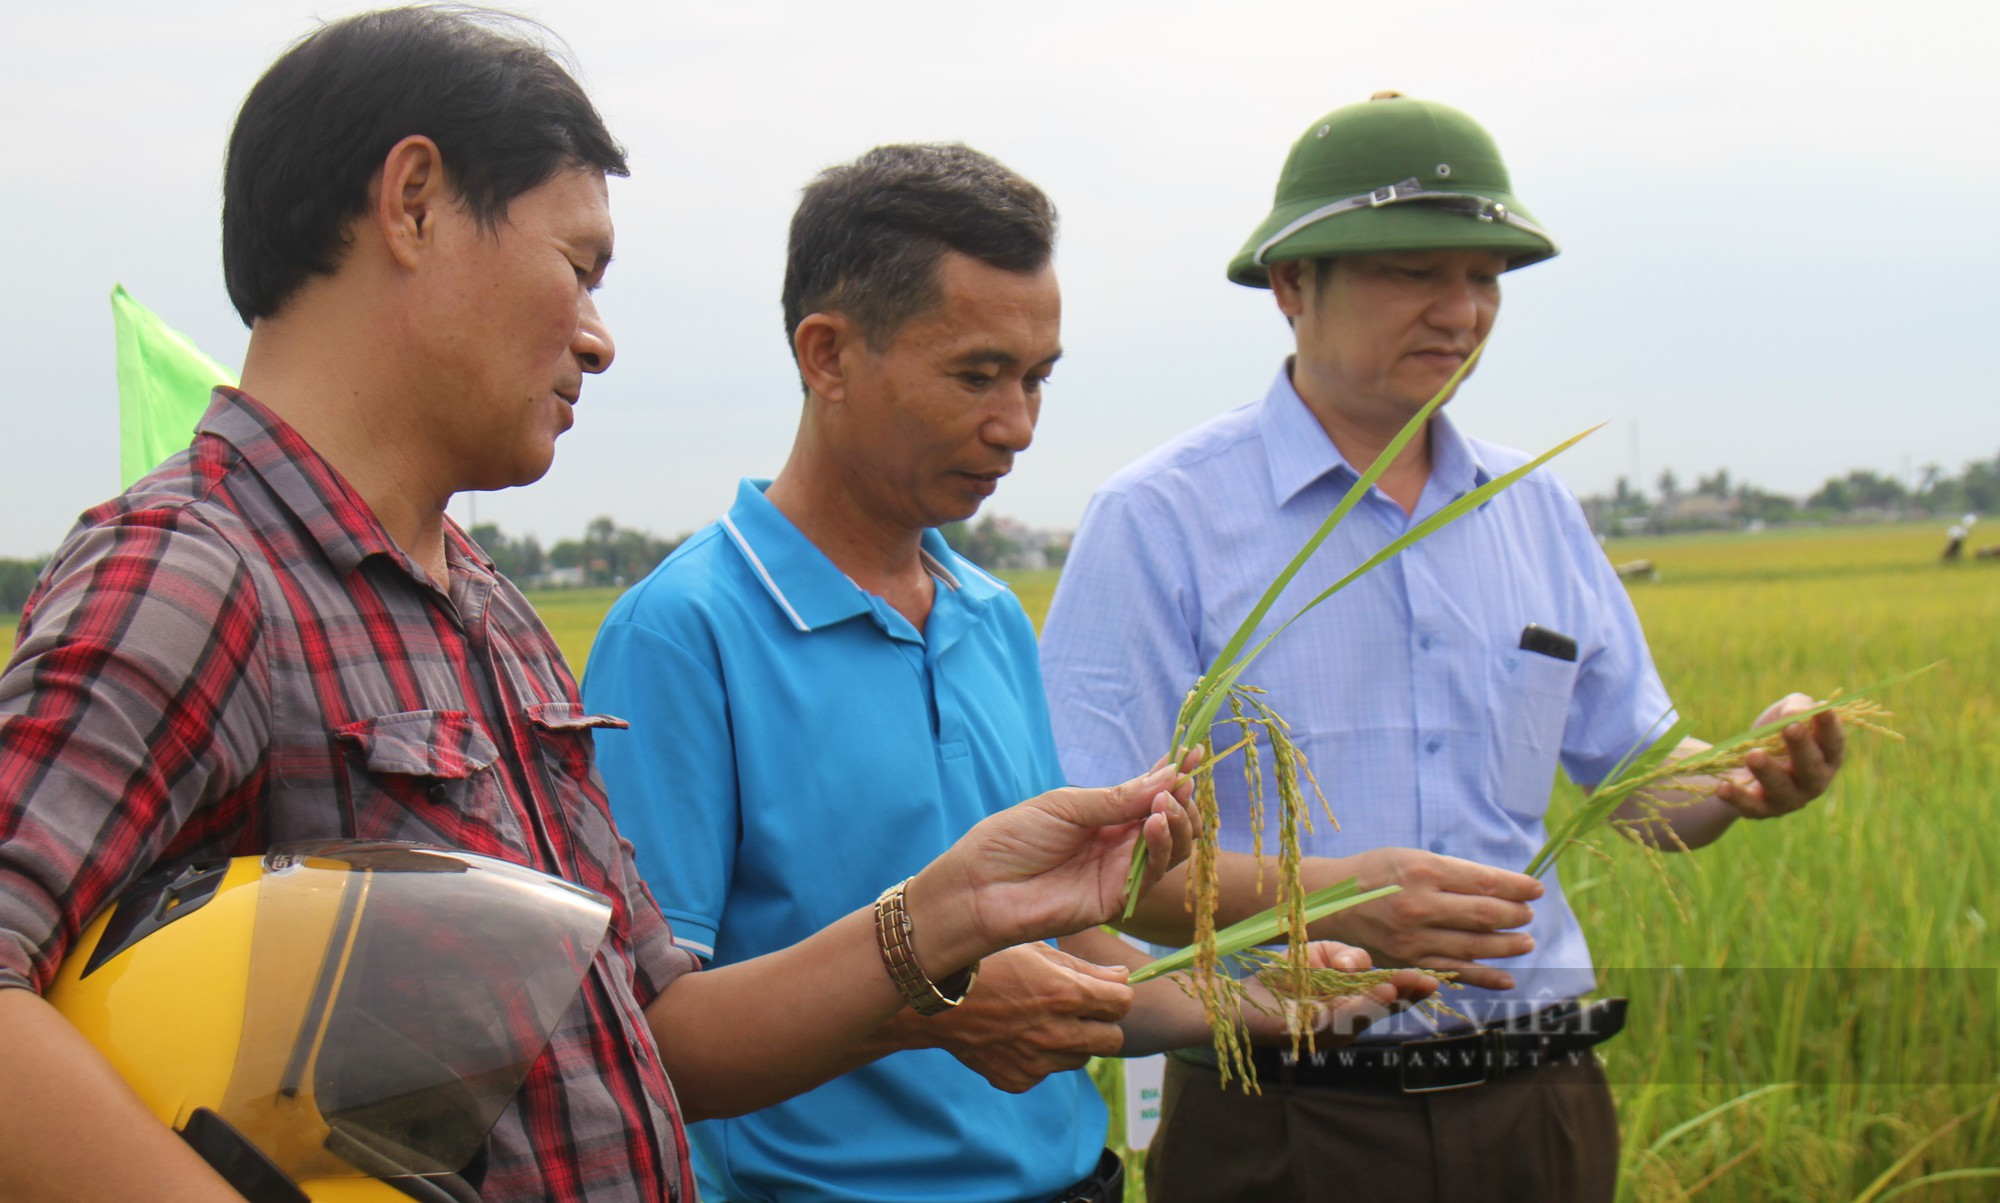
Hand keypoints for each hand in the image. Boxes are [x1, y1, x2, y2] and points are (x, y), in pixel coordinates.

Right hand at [905, 943, 1131, 1092]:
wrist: (936, 1003)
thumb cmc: (986, 965)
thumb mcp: (1035, 951)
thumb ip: (1085, 968)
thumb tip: (1123, 978)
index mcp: (1067, 995)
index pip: (1123, 1003)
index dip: (1116, 993)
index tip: (1103, 989)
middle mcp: (1058, 1034)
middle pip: (1113, 1040)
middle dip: (1103, 1023)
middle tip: (1080, 1009)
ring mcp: (1039, 1063)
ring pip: (1081, 1058)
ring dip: (1073, 1042)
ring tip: (1043, 1021)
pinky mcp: (1019, 1080)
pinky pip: (1047, 1072)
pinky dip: (1040, 1058)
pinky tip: (1017, 1036)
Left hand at [909, 763, 1196, 967]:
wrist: (980, 886)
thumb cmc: (1012, 839)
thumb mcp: (1065, 806)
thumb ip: (1116, 798)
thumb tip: (1169, 776)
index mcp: (1105, 815)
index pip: (1151, 792)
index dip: (1176, 774)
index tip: (1197, 751)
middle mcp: (1119, 843)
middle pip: (1172, 821)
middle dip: (1183, 799)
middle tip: (1181, 782)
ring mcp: (1121, 872)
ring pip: (1173, 848)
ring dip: (1178, 821)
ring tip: (1166, 802)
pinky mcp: (1118, 900)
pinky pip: (1153, 874)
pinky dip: (1162, 846)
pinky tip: (1157, 823)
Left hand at [1239, 941, 1440, 1047]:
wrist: (1241, 998)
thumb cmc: (1285, 978)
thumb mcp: (1319, 955)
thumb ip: (1344, 955)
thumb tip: (1360, 963)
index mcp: (1355, 1000)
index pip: (1391, 995)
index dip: (1412, 989)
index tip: (1434, 978)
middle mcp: (1348, 1020)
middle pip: (1383, 1009)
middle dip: (1405, 995)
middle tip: (1427, 982)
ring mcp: (1330, 1030)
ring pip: (1360, 1017)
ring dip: (1377, 1002)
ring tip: (1392, 987)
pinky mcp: (1308, 1033)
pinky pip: (1332, 1022)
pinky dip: (1346, 1010)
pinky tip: (1358, 997)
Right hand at [1315, 848, 1540, 990]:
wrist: (1331, 902)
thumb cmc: (1376, 873)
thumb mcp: (1412, 858)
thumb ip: (1452, 872)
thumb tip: (1499, 887)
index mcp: (1424, 871)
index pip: (1485, 881)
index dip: (1518, 887)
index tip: (1536, 889)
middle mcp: (1421, 905)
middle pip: (1485, 914)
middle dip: (1517, 915)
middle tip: (1529, 915)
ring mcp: (1416, 937)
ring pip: (1475, 946)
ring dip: (1508, 946)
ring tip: (1526, 942)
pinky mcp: (1410, 961)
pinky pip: (1455, 972)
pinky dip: (1485, 977)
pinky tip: (1507, 979)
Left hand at [1712, 693, 1845, 817]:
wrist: (1740, 766)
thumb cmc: (1774, 735)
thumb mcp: (1785, 713)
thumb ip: (1796, 707)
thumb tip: (1797, 712)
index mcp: (1826, 758)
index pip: (1833, 743)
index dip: (1830, 727)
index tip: (1823, 710)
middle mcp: (1813, 782)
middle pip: (1811, 768)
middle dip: (1802, 748)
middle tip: (1791, 728)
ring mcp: (1789, 799)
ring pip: (1781, 789)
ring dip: (1768, 772)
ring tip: (1753, 755)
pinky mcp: (1762, 811)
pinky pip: (1750, 806)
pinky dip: (1737, 797)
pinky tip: (1723, 787)